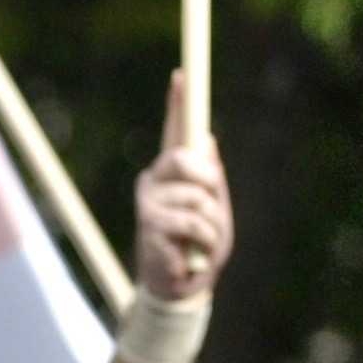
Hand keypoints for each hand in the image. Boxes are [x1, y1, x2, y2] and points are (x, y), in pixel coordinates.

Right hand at [133, 74, 229, 306]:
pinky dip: (205, 240)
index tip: (183, 75)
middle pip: (185, 158)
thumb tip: (207, 139)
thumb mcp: (213, 208)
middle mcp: (155, 180)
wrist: (182, 287)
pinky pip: (192, 222)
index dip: (179, 102)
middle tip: (210, 208)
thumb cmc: (198, 245)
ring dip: (212, 223)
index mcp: (173, 172)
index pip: (176, 130)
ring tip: (203, 241)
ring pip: (196, 196)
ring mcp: (149, 201)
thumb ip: (210, 177)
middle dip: (208, 182)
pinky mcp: (148, 225)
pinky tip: (193, 252)